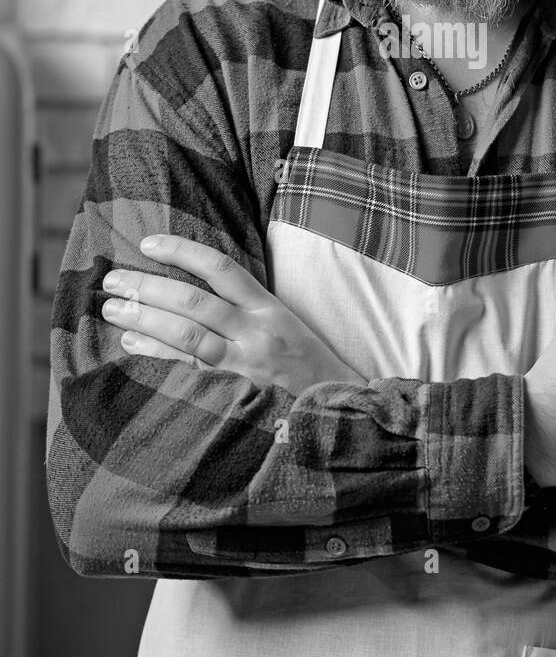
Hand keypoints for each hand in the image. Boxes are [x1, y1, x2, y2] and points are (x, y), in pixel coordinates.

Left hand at [100, 233, 364, 390]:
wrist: (341, 413)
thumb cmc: (309, 367)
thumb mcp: (287, 326)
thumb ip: (248, 308)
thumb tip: (197, 288)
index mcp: (269, 308)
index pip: (221, 268)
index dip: (182, 251)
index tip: (148, 243)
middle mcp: (256, 332)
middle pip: (193, 301)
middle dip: (148, 287)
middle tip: (112, 280)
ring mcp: (245, 366)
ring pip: (187, 335)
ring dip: (144, 320)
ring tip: (112, 310)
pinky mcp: (235, 396)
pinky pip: (188, 372)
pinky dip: (158, 356)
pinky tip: (133, 345)